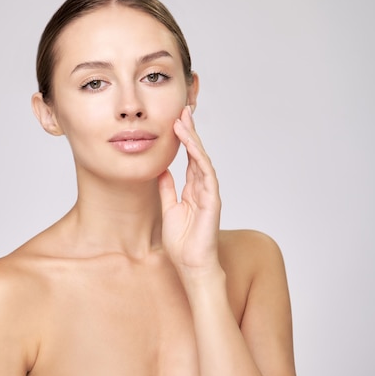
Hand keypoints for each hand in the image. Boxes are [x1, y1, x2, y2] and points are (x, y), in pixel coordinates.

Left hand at [158, 106, 221, 275]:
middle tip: (182, 110)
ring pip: (202, 159)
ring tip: (184, 120)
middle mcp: (202, 188)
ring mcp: (209, 193)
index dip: (183, 139)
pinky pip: (206, 174)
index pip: (189, 158)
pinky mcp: (212, 200)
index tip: (175, 121)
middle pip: (197, 154)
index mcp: (192, 190)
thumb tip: (161, 171)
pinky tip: (191, 144)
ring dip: (193, 139)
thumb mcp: (168, 209)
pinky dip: (199, 157)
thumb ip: (167, 190)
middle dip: (190, 132)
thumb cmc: (182, 243)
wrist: (191, 265)